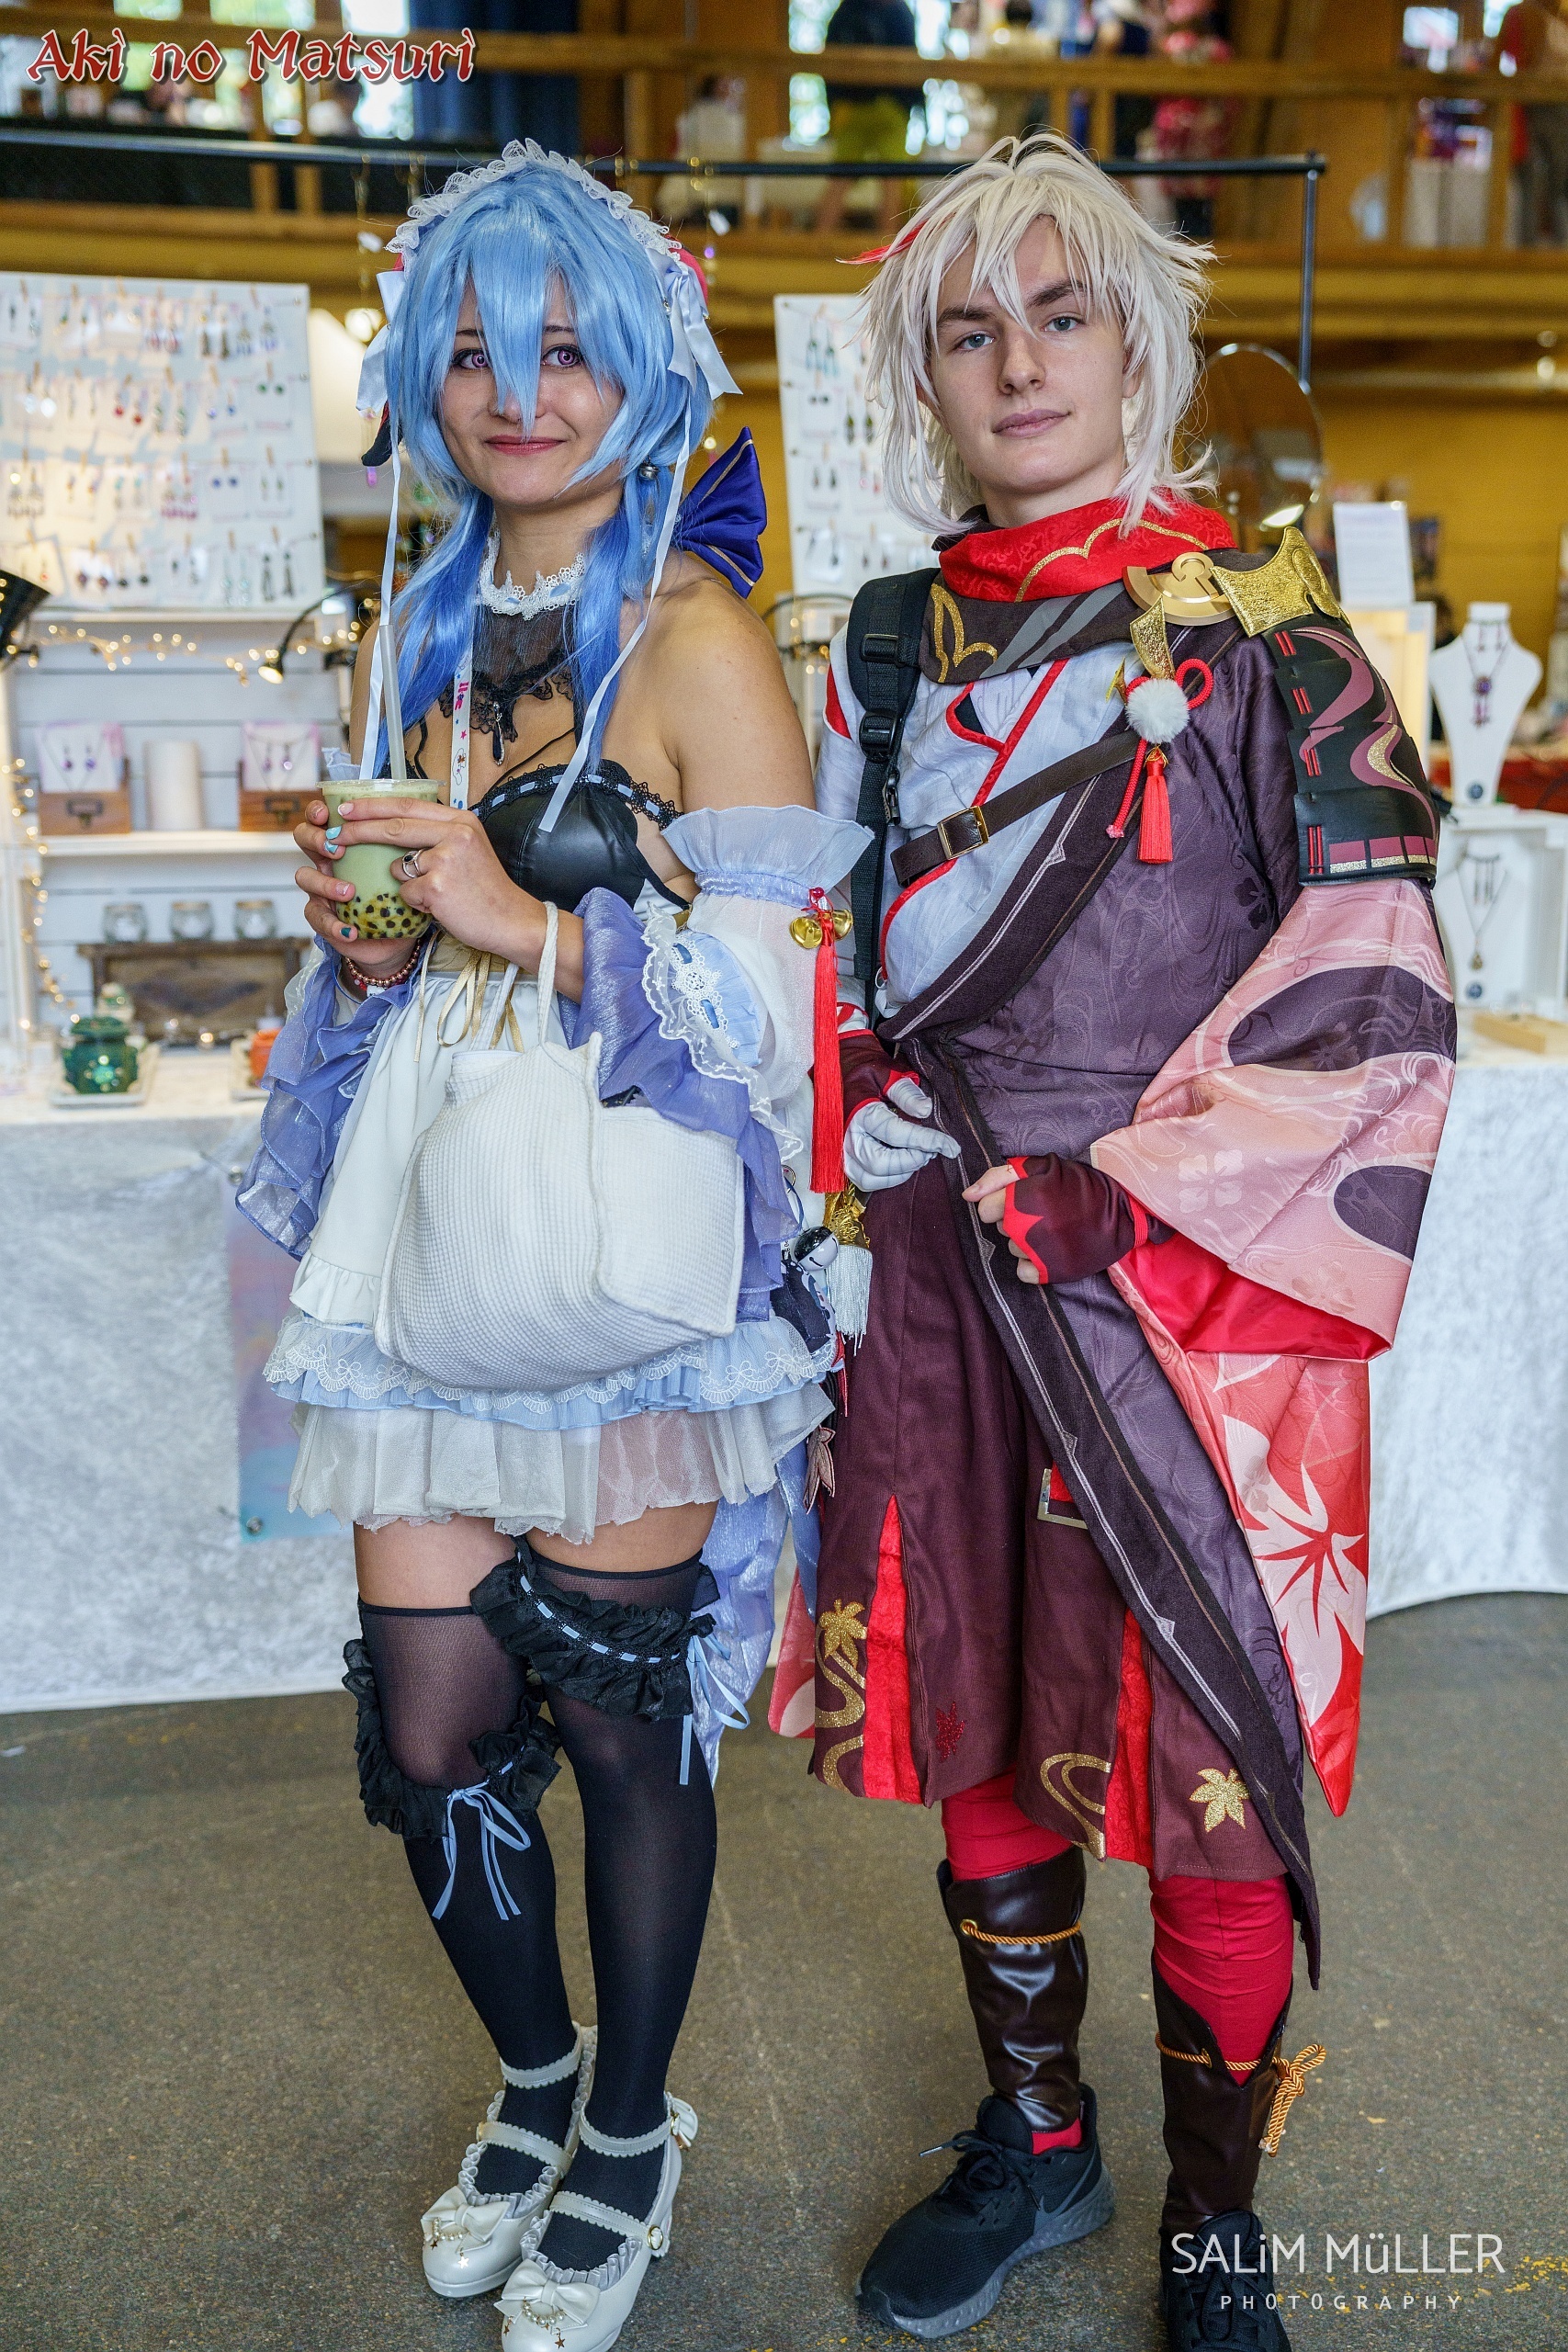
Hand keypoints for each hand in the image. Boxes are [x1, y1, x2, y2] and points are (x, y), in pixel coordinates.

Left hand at [295, 796, 545, 968]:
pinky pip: (406, 893)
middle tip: (335, 834)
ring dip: (407, 882)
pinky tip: (441, 906)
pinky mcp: (437, 887)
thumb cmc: (487, 890)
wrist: (511, 920)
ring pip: (398, 866)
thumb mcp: (469, 849)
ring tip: (438, 892)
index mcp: (461, 820)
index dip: (372, 806)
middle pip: (394, 827)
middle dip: (358, 830)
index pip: (407, 805)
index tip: (346, 808)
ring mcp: (445, 860)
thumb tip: (394, 827)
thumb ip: (438, 834)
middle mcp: (455, 834)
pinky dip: (416, 903)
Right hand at [843, 1075, 961, 1192]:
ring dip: (901, 1172)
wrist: (847, 1081)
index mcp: (861, 1114)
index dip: (926, 1140)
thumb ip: (906, 1093)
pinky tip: (904, 1163)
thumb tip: (925, 1110)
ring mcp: (846, 1153)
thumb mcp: (889, 1075)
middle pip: (881, 1164)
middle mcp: (850, 1137)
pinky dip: (890, 1178)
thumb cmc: (870, 1077)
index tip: (949, 1145)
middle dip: (912, 1160)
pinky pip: (868, 1182)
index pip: (896, 1133)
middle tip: (930, 1151)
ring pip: (873, 1178)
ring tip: (918, 1155)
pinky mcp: (848, 1163)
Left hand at [964, 1155, 1160, 1285]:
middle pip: (1000, 1229)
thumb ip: (998, 1177)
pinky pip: (1023, 1271)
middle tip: (1044, 1211)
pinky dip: (1033, 1263)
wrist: (1122, 1209)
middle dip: (1015, 1220)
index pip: (985, 1211)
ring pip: (1012, 1249)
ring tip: (1053, 1227)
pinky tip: (1051, 1248)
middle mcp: (1027, 1227)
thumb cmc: (1077, 1184)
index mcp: (1022, 1198)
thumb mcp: (1039, 1167)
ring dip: (1026, 1240)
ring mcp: (1039, 1252)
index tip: (1021, 1200)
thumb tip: (967, 1195)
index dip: (1001, 1204)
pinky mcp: (1052, 1271)